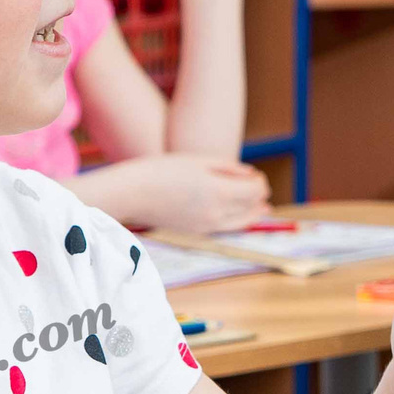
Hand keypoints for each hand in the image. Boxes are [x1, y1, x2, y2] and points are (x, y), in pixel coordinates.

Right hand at [119, 154, 271, 231]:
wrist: (132, 194)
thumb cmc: (162, 170)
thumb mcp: (198, 161)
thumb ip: (228, 168)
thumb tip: (250, 174)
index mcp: (219, 192)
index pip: (255, 190)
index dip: (260, 181)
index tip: (255, 174)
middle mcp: (216, 213)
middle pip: (252, 207)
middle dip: (259, 196)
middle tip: (258, 186)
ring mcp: (206, 225)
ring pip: (241, 222)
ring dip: (252, 212)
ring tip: (262, 207)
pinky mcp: (196, 232)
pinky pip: (225, 227)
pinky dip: (236, 220)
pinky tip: (238, 214)